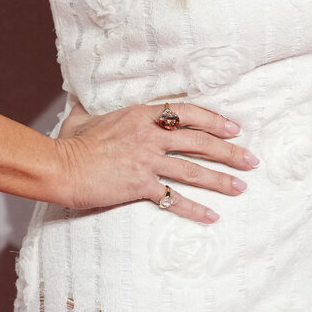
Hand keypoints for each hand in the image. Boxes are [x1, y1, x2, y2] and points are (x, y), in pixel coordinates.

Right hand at [51, 98, 256, 222]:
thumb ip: (89, 107)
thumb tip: (79, 95)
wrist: (60, 166)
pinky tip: (212, 217)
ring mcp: (146, 161)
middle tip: (251, 160)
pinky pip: (173, 198)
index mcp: (141, 115)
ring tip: (241, 188)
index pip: (187, 113)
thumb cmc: (69, 142)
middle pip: (199, 141)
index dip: (213, 120)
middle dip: (229, 151)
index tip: (234, 128)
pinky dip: (194, 209)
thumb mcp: (81, 116)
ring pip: (193, 170)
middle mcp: (149, 136)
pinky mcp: (140, 185)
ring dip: (220, 180)